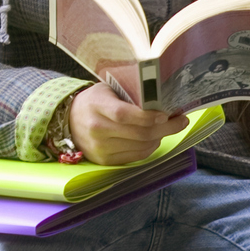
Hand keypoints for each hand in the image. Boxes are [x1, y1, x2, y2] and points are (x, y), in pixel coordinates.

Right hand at [66, 83, 187, 164]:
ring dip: (160, 137)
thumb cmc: (94, 101)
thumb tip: (162, 98)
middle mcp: (97, 129)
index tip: (166, 114)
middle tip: (180, 121)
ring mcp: (101, 148)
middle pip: (139, 133)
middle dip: (165, 128)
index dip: (147, 116)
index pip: (124, 114)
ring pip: (141, 146)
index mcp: (96, 106)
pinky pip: (137, 156)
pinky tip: (155, 138)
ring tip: (168, 127)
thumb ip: (129, 94)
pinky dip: (150, 147)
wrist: (69, 121)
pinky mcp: (105, 160)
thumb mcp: (106, 90)